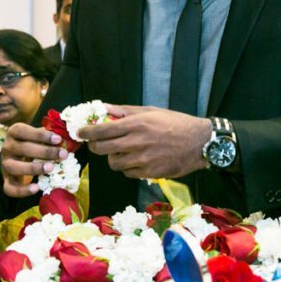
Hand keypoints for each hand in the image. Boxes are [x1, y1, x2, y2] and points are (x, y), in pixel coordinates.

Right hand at [1, 122, 68, 197]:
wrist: (19, 157)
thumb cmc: (34, 143)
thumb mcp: (40, 137)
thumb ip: (50, 137)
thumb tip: (66, 141)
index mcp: (14, 133)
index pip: (23, 131)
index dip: (40, 135)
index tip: (58, 139)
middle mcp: (7, 148)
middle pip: (23, 149)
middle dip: (45, 152)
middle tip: (63, 155)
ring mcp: (5, 165)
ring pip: (14, 167)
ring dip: (33, 168)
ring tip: (51, 168)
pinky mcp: (7, 180)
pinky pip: (9, 188)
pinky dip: (22, 190)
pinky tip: (36, 188)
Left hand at [80, 105, 208, 178]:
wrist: (199, 143)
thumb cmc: (175, 123)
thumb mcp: (150, 111)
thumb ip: (124, 111)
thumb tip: (103, 108)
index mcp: (135, 124)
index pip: (100, 130)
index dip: (86, 132)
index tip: (81, 132)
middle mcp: (136, 142)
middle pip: (101, 149)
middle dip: (95, 146)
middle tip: (97, 143)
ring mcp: (142, 160)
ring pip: (114, 163)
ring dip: (114, 157)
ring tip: (124, 151)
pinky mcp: (148, 173)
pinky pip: (128, 172)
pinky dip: (128, 167)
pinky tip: (138, 159)